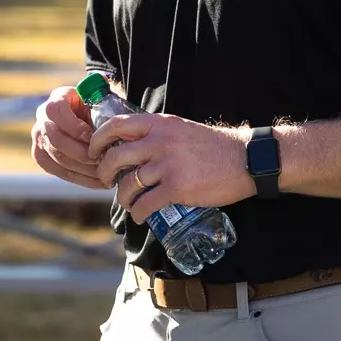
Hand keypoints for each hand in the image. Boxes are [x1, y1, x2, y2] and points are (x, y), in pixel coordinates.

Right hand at [30, 85, 105, 187]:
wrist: (83, 119)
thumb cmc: (94, 107)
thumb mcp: (97, 96)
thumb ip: (100, 90)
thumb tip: (104, 81)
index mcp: (55, 99)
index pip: (56, 111)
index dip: (74, 127)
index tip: (94, 138)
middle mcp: (41, 118)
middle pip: (55, 140)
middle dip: (81, 153)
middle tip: (102, 161)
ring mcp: (38, 138)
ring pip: (56, 158)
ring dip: (82, 169)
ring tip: (105, 175)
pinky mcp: (40, 155)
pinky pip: (56, 171)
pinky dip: (79, 179)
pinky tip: (98, 182)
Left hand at [90, 112, 254, 219]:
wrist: (246, 159)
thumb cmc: (213, 147)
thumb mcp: (180, 129)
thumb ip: (157, 134)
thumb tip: (131, 146)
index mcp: (158, 124)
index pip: (115, 126)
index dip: (98, 139)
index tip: (94, 152)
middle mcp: (159, 141)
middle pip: (115, 157)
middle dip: (104, 172)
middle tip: (106, 180)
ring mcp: (167, 165)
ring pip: (128, 184)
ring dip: (122, 197)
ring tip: (127, 201)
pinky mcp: (177, 188)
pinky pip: (146, 203)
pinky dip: (138, 213)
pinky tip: (141, 215)